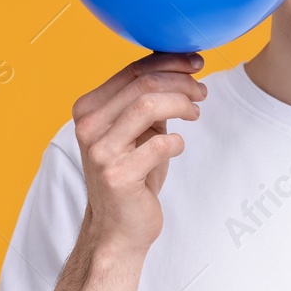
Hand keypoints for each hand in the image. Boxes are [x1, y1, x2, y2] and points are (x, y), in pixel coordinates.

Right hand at [71, 51, 204, 255]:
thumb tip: (181, 64)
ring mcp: (100, 151)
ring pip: (148, 106)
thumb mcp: (137, 130)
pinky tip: (178, 147)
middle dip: (180, 82)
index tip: (195, 63)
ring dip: (181, 104)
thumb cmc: (133, 175)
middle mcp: (88, 126)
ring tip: (195, 113)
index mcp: (88, 109)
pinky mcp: (117, 175)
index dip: (169, 61)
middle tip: (202, 91)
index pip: (131, 71)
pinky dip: (177, 142)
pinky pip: (160, 144)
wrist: (118, 228)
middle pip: (143, 84)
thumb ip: (148, 100)